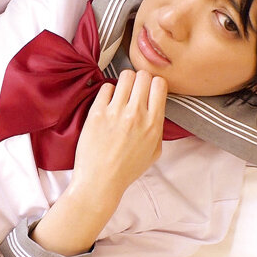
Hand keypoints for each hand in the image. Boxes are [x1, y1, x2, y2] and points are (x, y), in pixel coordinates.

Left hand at [72, 69, 166, 197]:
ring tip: (121, 94)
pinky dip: (108, 92)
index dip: (154, 84)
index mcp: (153, 124)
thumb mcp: (154, 152)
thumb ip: (158, 128)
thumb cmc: (126, 170)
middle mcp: (136, 115)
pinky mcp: (97, 113)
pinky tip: (107, 103)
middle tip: (134, 90)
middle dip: (140, 80)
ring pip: (125, 76)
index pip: (160, 84)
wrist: (100, 181)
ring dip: (125, 82)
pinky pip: (105, 87)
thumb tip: (156, 109)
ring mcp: (115, 112)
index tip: (149, 91)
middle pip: (143, 75)